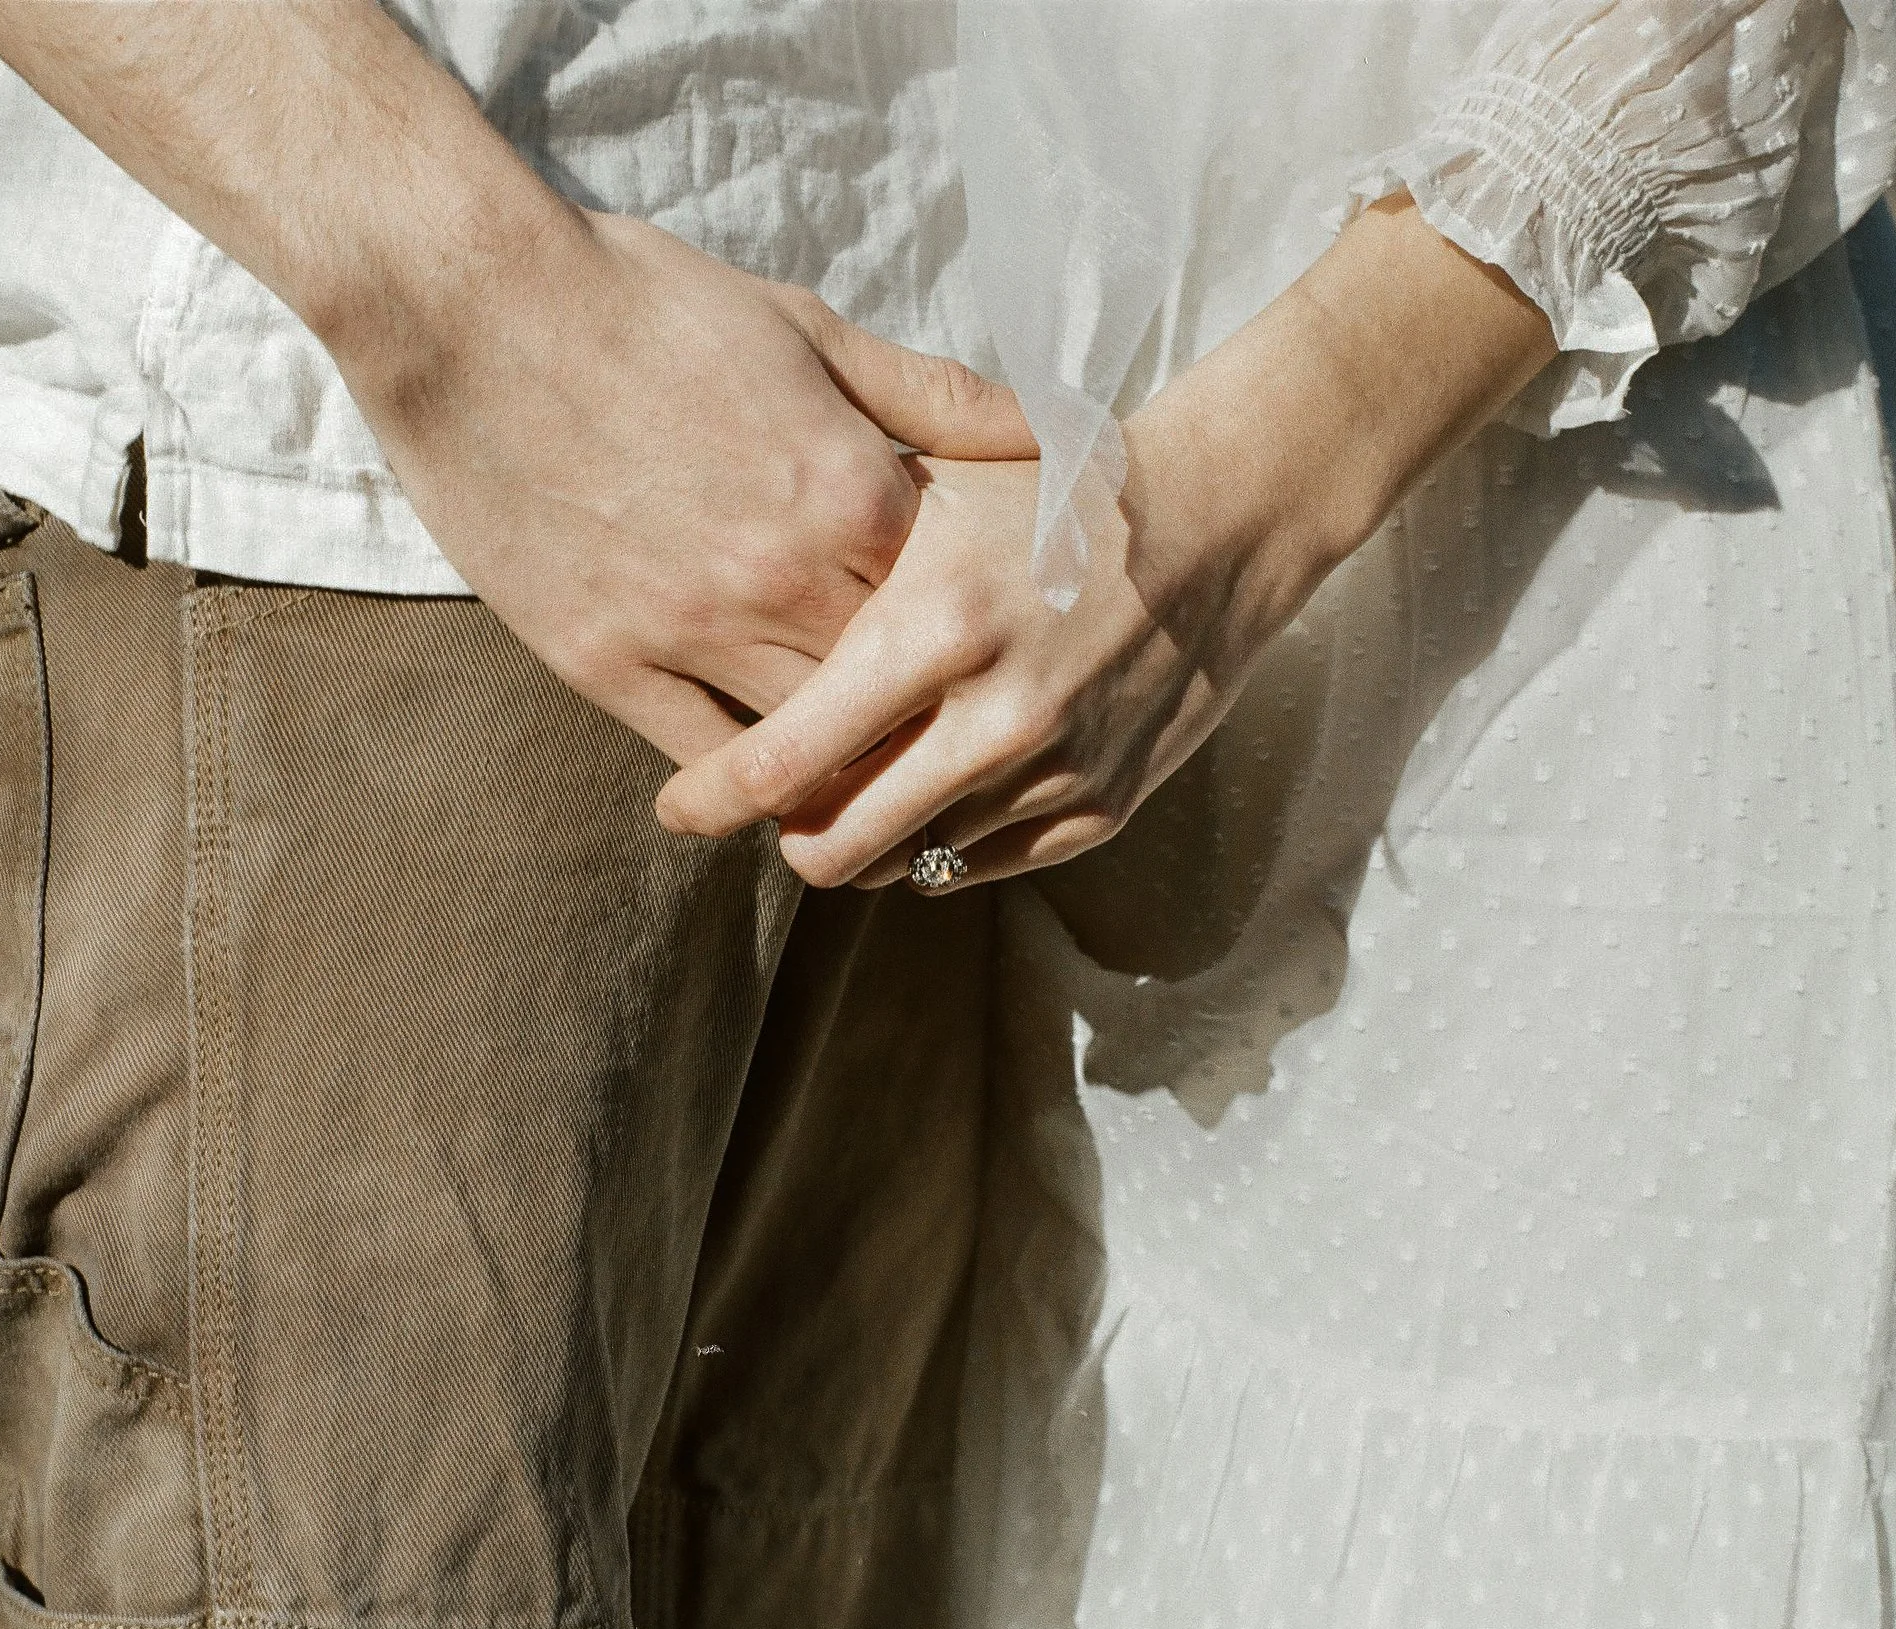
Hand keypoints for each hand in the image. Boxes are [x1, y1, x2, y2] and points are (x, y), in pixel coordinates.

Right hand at [338, 209, 1034, 764]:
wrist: (469, 302)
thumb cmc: (644, 301)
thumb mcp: (806, 328)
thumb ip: (930, 398)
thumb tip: (1049, 431)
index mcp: (852, 496)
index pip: (956, 609)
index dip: (977, 641)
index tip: (991, 662)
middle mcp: (784, 578)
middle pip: (896, 697)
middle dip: (927, 723)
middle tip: (950, 752)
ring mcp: (691, 629)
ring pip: (807, 746)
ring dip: (845, 768)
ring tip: (875, 789)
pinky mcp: (604, 660)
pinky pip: (700, 755)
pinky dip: (744, 777)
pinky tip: (768, 784)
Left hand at [654, 197, 1556, 881]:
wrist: (1216, 521)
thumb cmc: (1048, 495)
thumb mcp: (929, 497)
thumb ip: (830, 577)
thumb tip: (724, 648)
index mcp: (936, 626)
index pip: (785, 759)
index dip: (714, 797)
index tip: (679, 806)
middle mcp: (996, 716)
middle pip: (835, 844)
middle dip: (784, 836)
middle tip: (767, 804)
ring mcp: (1053, 772)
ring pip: (902, 863)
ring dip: (862, 838)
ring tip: (849, 784)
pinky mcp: (1100, 807)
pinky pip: (976, 867)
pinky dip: (934, 844)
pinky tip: (926, 790)